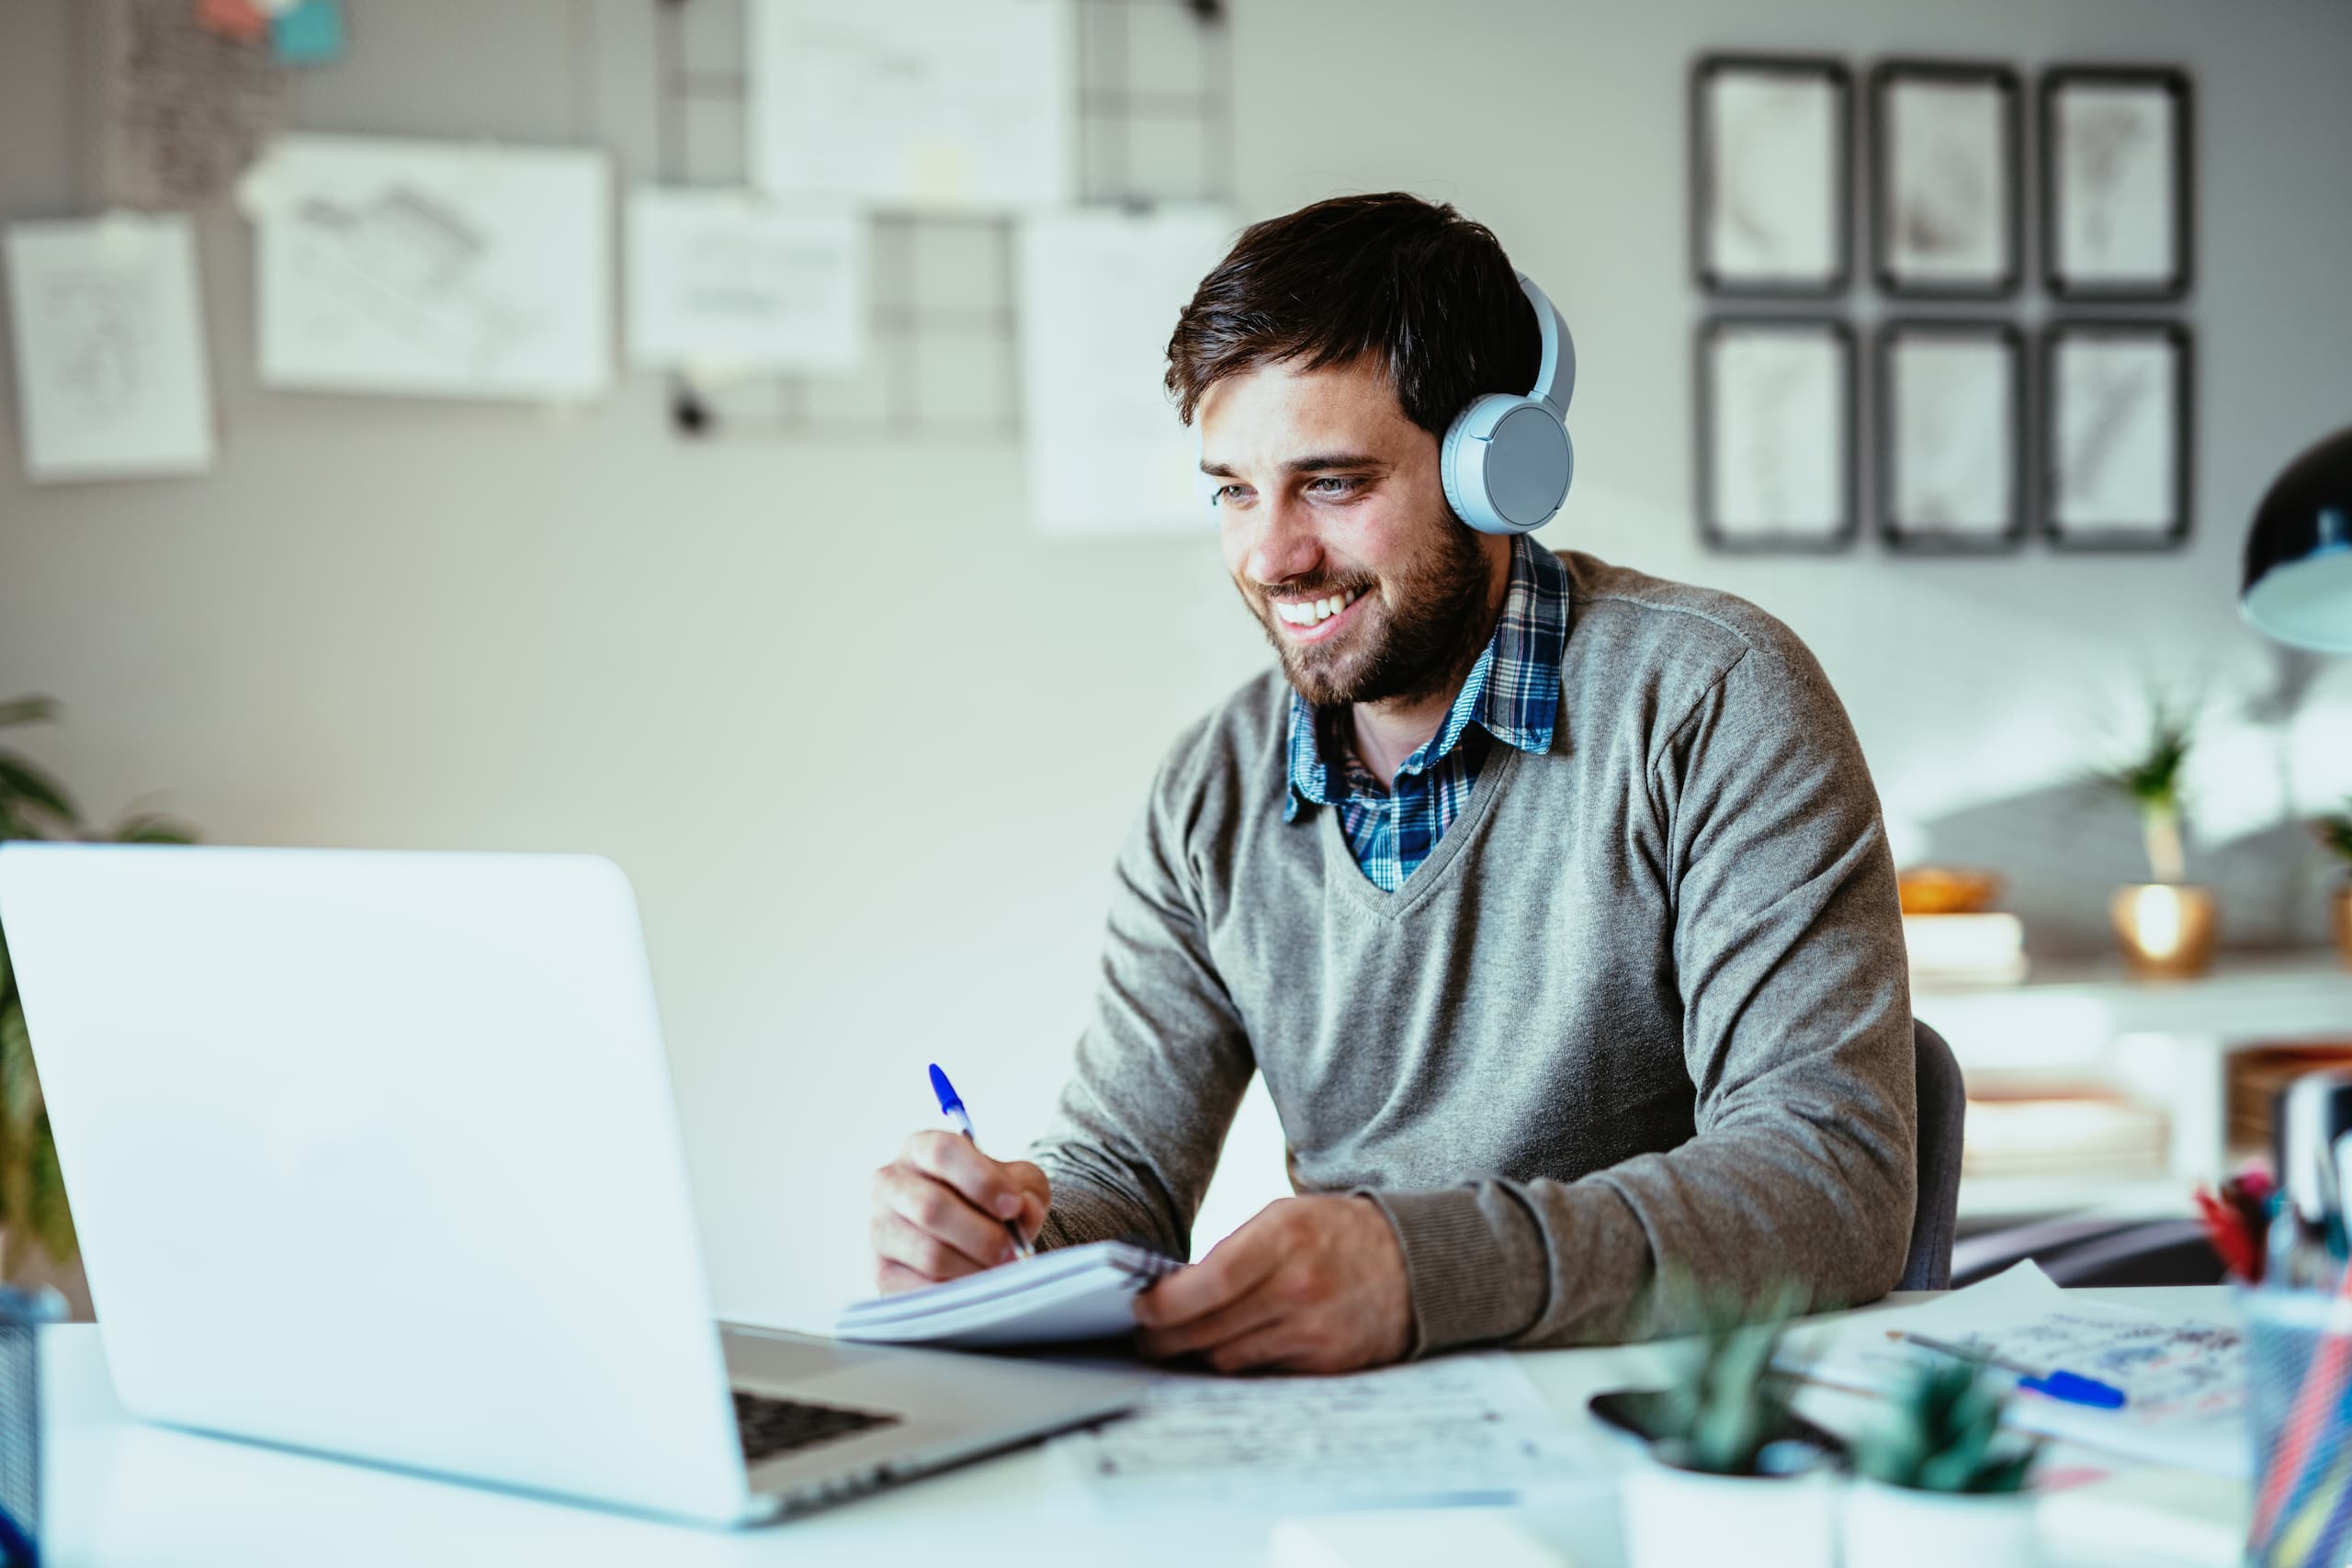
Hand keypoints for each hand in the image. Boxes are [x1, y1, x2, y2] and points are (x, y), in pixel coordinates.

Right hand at [870, 1131, 1050, 1293]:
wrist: (968, 1238)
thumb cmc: (990, 1202)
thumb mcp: (1018, 1184)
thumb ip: (1026, 1190)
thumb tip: (1021, 1211)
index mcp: (921, 1149)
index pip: (943, 1153)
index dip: (981, 1181)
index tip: (1013, 1206)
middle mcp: (891, 1184)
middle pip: (931, 1207)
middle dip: (981, 1234)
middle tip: (1011, 1250)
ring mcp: (881, 1229)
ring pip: (929, 1253)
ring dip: (974, 1266)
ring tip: (999, 1270)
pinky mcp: (884, 1272)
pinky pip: (923, 1289)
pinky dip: (958, 1291)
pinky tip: (977, 1285)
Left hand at [1132, 1195, 1410, 1373]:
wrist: (1415, 1263)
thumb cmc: (1336, 1233)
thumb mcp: (1285, 1217)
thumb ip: (1232, 1252)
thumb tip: (1172, 1294)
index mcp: (1284, 1238)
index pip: (1209, 1282)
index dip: (1164, 1304)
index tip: (1139, 1310)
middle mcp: (1300, 1288)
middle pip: (1210, 1330)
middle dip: (1166, 1338)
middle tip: (1144, 1337)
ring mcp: (1315, 1332)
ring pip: (1229, 1359)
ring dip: (1200, 1354)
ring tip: (1181, 1344)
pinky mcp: (1327, 1366)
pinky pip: (1262, 1375)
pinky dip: (1241, 1365)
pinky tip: (1228, 1352)